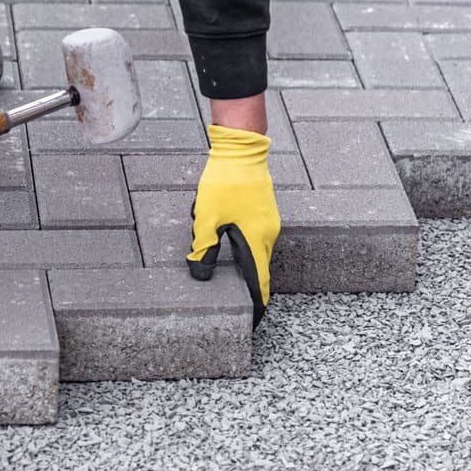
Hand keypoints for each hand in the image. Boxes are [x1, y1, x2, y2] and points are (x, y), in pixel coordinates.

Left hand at [188, 125, 279, 326]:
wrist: (241, 151)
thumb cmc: (224, 183)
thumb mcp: (206, 218)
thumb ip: (203, 249)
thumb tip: (201, 274)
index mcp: (255, 239)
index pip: (259, 280)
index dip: (258, 301)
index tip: (257, 319)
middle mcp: (268, 233)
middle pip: (261, 268)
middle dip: (252, 287)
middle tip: (246, 307)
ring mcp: (269, 222)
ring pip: (259, 252)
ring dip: (247, 265)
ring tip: (240, 282)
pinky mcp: (264, 212)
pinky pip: (257, 238)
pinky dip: (248, 249)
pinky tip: (234, 247)